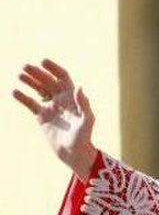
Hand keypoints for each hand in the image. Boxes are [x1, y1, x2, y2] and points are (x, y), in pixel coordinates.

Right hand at [12, 59, 96, 182]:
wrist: (74, 153)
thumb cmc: (84, 137)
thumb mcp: (87, 120)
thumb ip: (84, 104)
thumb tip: (79, 87)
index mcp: (72, 97)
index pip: (62, 77)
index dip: (53, 68)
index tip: (43, 61)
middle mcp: (61, 99)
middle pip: (48, 81)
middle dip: (37, 73)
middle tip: (25, 66)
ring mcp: (51, 107)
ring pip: (38, 90)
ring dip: (30, 81)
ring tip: (20, 74)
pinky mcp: (42, 117)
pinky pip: (30, 104)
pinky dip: (23, 97)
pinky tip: (15, 92)